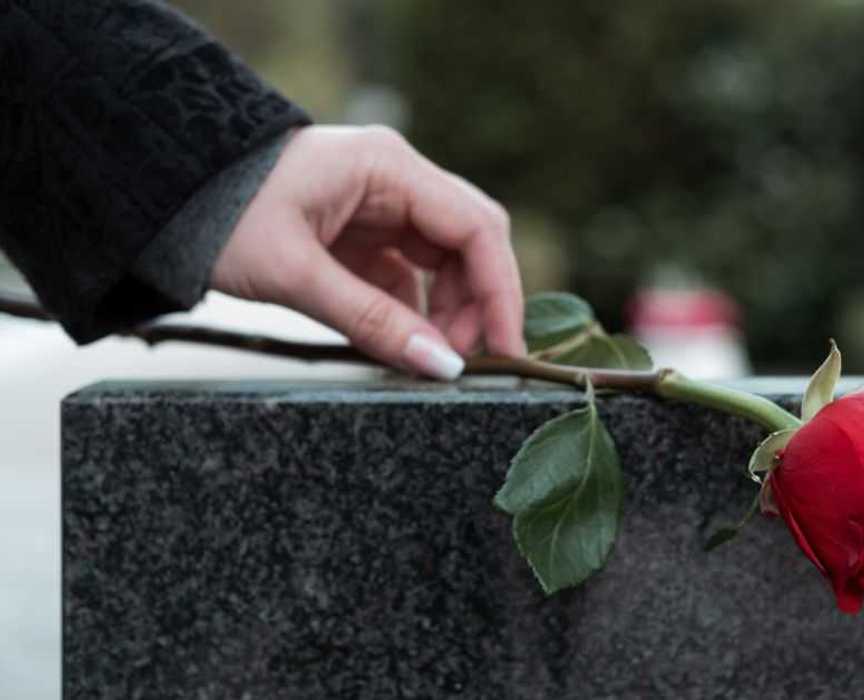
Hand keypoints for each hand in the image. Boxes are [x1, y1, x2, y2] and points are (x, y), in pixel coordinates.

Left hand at [211, 126, 525, 378]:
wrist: (162, 196)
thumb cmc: (219, 215)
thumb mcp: (295, 274)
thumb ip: (372, 321)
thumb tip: (441, 366)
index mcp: (388, 167)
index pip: (477, 228)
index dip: (501, 292)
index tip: (506, 350)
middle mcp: (394, 180)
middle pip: (469, 245)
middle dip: (474, 306)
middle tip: (459, 363)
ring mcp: (379, 205)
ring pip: (443, 263)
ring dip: (444, 314)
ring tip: (425, 360)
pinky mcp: (360, 232)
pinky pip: (407, 275)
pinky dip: (411, 312)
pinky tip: (400, 345)